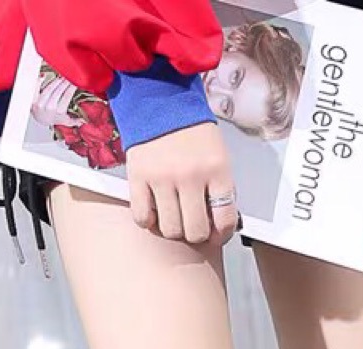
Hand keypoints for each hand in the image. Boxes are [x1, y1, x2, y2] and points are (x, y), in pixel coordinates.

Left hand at [32, 74, 77, 127]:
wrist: (40, 120)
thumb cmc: (53, 118)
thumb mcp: (65, 121)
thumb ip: (74, 121)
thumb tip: (82, 122)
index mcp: (59, 111)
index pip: (67, 96)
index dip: (71, 87)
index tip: (74, 82)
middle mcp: (50, 107)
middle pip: (58, 91)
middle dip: (64, 82)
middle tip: (68, 76)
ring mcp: (41, 103)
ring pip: (49, 89)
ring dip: (55, 81)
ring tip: (60, 77)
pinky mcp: (33, 99)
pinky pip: (36, 88)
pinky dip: (39, 81)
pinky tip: (44, 76)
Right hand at [126, 122, 238, 247]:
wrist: (160, 99)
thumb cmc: (191, 131)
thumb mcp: (217, 156)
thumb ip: (219, 189)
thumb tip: (219, 224)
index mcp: (216, 169)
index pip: (224, 220)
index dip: (221, 234)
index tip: (216, 234)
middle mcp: (190, 175)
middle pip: (196, 231)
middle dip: (197, 234)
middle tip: (193, 225)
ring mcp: (163, 177)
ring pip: (170, 230)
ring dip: (173, 229)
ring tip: (174, 216)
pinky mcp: (138, 177)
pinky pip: (143, 218)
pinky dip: (149, 221)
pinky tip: (154, 210)